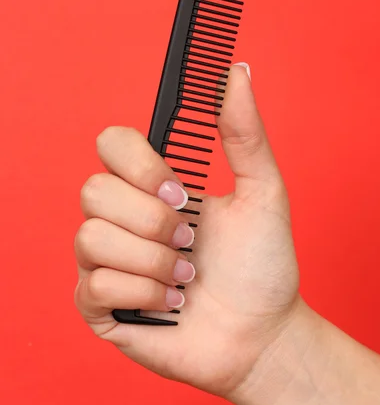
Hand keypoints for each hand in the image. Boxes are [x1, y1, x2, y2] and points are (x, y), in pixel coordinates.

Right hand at [74, 64, 299, 396]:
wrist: (263, 333)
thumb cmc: (262, 264)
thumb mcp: (262, 190)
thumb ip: (243, 131)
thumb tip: (235, 71)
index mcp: (154, 187)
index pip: (110, 144)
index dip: (140, 165)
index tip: (181, 192)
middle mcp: (124, 219)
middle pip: (92, 190)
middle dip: (152, 220)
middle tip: (191, 241)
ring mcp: (109, 262)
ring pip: (90, 237)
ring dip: (153, 261)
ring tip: (187, 276)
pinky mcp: (101, 306)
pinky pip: (95, 285)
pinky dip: (144, 293)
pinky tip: (173, 303)